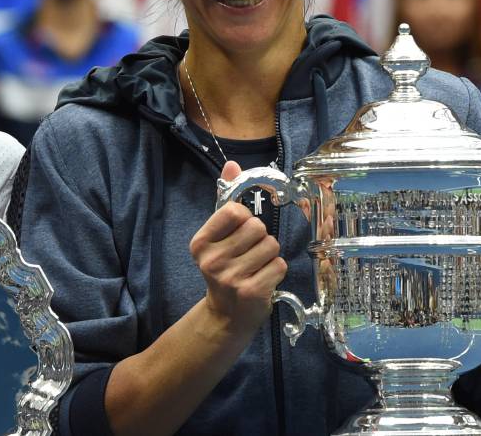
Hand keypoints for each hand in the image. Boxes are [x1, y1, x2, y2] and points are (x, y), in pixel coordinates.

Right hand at [190, 161, 286, 332]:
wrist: (226, 315)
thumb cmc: (225, 267)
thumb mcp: (218, 236)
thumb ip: (225, 199)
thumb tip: (232, 164)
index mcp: (200, 242)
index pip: (235, 211)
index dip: (244, 218)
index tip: (239, 232)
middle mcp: (212, 260)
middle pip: (257, 227)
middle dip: (260, 238)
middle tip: (249, 253)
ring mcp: (231, 278)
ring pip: (271, 245)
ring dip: (270, 255)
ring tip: (257, 266)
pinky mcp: (252, 292)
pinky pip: (280, 265)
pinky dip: (276, 270)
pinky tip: (263, 279)